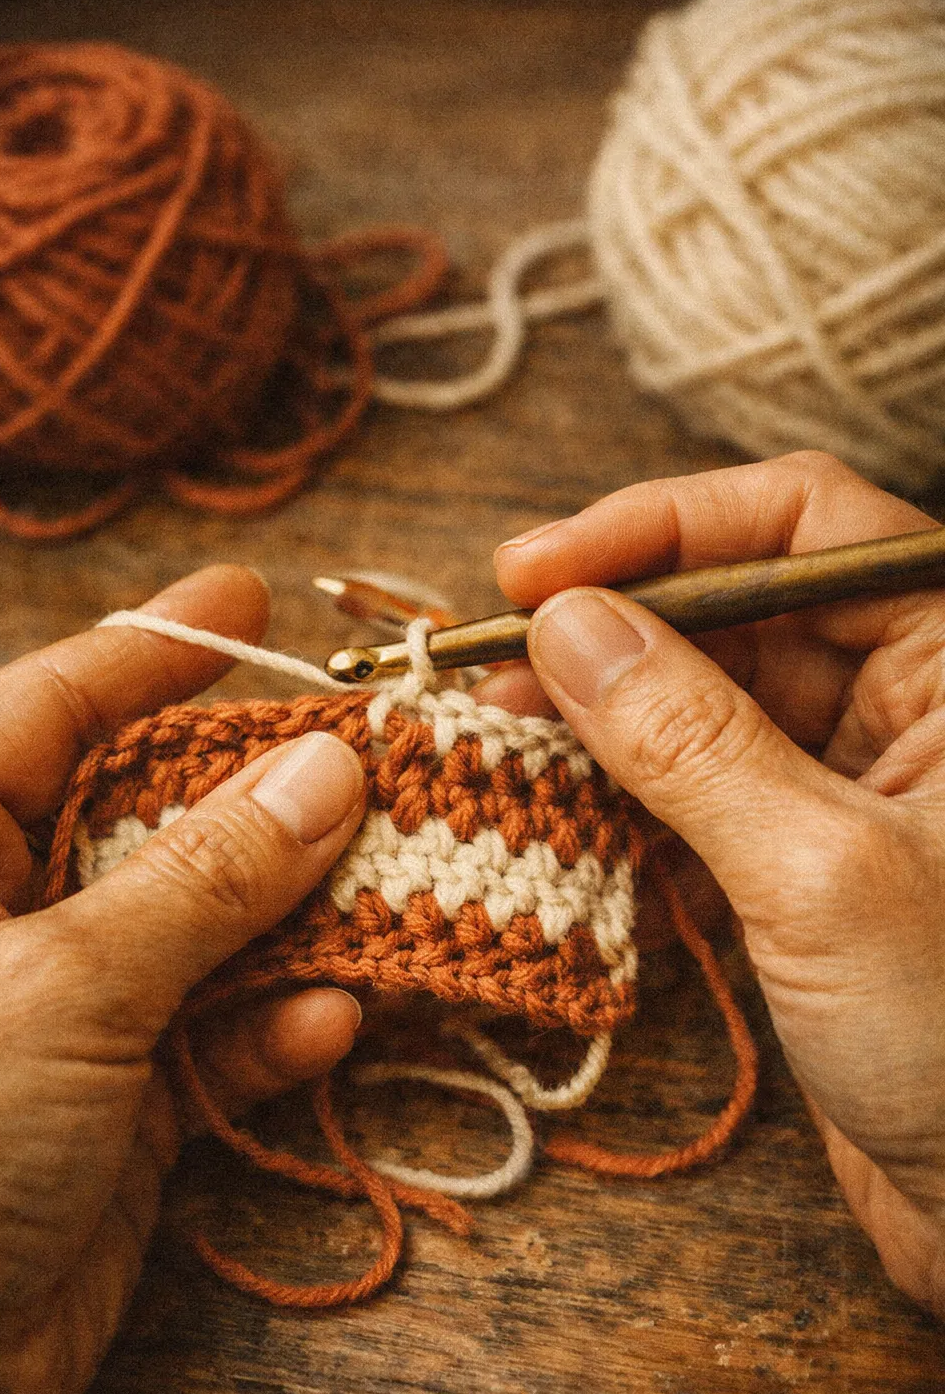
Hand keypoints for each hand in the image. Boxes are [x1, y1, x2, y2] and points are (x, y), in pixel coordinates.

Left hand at [0, 567, 365, 1393]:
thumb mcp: (64, 981)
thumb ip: (206, 875)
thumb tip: (328, 769)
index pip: (57, 703)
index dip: (163, 647)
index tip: (259, 602)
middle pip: (159, 808)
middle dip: (272, 792)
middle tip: (389, 754)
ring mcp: (69, 1001)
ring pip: (210, 922)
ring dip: (305, 912)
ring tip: (408, 879)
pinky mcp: (123, 1096)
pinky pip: (222, 1033)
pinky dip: (279, 1026)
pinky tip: (331, 1020)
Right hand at [488, 452, 944, 1319]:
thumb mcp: (819, 872)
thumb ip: (690, 740)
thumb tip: (570, 623)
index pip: (802, 521)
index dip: (660, 525)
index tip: (533, 570)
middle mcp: (909, 701)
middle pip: (735, 606)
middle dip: (611, 628)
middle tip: (490, 665)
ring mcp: (848, 783)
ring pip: (702, 702)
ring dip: (598, 718)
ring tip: (497, 737)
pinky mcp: (798, 863)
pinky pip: (694, 794)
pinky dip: (622, 802)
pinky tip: (555, 819)